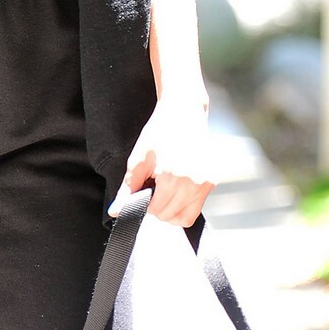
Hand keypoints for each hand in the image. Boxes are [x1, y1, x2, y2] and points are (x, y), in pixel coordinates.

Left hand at [109, 97, 219, 229]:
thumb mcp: (139, 159)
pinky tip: (177, 189)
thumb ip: (128, 189)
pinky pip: (197, 208)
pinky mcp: (212, 181)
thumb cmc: (160, 131)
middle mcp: (193, 184)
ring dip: (171, 211)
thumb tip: (116, 211)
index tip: (144, 192)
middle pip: (169, 216)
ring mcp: (205, 184)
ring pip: (185, 217)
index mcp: (173, 178)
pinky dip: (185, 205)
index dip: (144, 204)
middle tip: (153, 189)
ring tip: (165, 192)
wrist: (184, 112)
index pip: (156, 210)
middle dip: (157, 208)